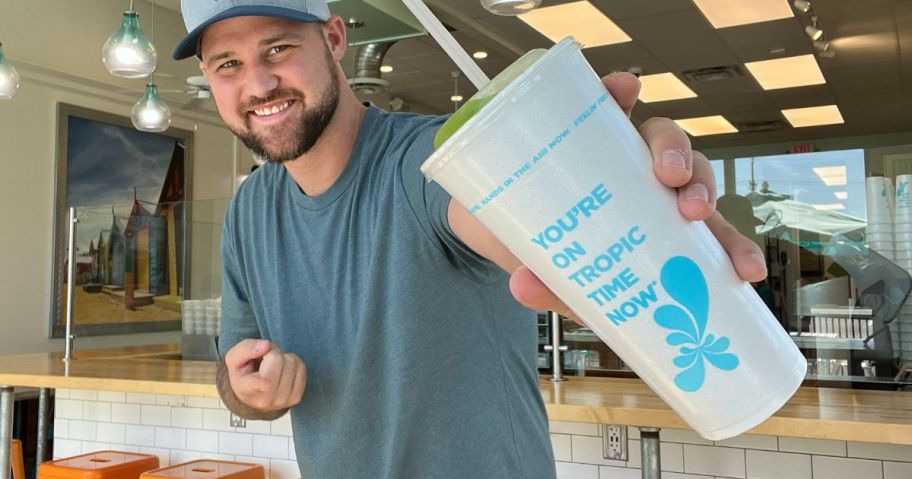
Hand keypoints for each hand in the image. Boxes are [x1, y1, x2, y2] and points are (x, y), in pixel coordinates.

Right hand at [224, 339, 306, 411]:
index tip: (266, 385)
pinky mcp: (296, 398)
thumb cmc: (244, 374)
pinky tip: (282, 371)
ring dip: (282, 358)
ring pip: (291, 362)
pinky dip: (293, 363)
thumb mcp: (234, 359)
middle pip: (277, 360)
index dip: (260, 384)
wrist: (254, 396)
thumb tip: (266, 346)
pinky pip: (301, 367)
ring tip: (271, 368)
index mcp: (245, 389)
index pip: (253, 385)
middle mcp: (264, 399)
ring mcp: (281, 401)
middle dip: (271, 353)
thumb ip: (245, 349)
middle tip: (263, 360)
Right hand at [509, 72, 766, 319]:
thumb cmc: (548, 256)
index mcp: (659, 228)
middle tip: (692, 212)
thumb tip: (525, 289)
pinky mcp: (586, 125)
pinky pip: (609, 99)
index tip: (748, 272)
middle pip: (693, 174)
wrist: (504, 224)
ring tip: (665, 169)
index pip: (708, 232)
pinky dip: (619, 90)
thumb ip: (553, 289)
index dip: (734, 247)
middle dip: (703, 188)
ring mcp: (620, 150)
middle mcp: (649, 184)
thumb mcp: (558, 280)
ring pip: (662, 135)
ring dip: (672, 146)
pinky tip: (623, 90)